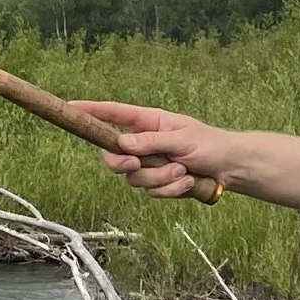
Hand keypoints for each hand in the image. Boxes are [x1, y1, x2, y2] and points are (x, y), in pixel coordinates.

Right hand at [74, 99, 237, 201]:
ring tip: (182, 170)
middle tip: (138, 164)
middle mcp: (143, 143)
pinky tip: (187, 181)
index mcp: (147, 122)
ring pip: (133, 179)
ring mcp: (148, 165)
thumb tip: (122, 143)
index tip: (71, 107)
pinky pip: (152, 192)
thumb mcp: (182, 138)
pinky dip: (170, 189)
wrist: (228, 168)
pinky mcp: (157, 183)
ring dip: (160, 178)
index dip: (90, 110)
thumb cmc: (209, 144)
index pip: (113, 114)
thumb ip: (151, 142)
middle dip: (124, 164)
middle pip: (112, 157)